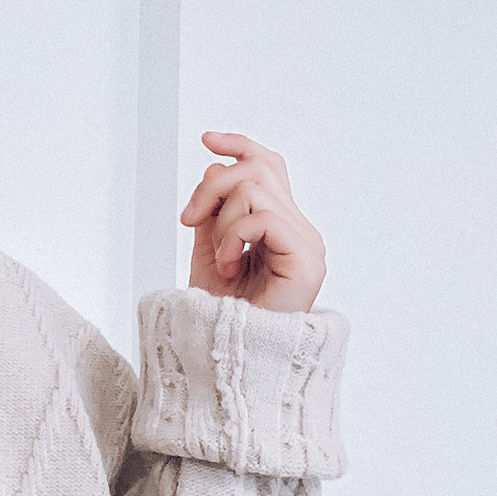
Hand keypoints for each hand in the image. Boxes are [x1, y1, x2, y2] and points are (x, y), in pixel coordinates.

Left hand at [181, 133, 325, 312]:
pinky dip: (233, 237)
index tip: (206, 138)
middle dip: (211, 186)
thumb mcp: (209, 247)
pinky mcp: (306, 261)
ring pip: (255, 188)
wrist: (226, 356)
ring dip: (222, 221)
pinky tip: (229, 265)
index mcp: (281, 225)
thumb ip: (214, 210)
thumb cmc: (218, 311)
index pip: (269, 166)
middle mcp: (300, 231)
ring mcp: (308, 245)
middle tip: (188, 220)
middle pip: (258, 168)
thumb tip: (214, 166)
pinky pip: (263, 217)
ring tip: (220, 258)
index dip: (240, 145)